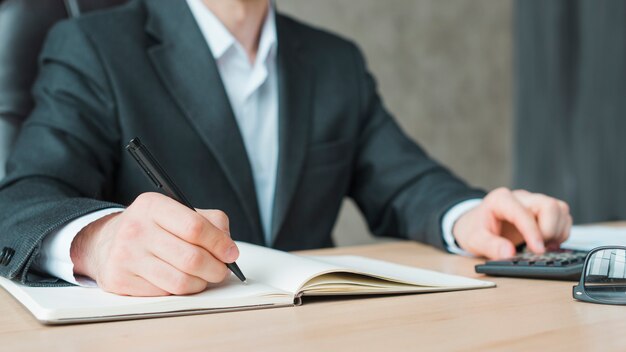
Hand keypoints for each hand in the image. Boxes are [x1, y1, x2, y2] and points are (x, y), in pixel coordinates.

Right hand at [70, 192, 238, 295]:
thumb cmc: (153, 227)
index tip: (231, 253)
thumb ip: (210, 222)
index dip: (219, 243)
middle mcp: (135, 229)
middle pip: (191, 258)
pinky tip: (179, 280)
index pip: (195, 227)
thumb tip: (229, 248)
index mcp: (153, 205)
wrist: (107, 241)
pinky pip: (164, 294)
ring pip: (180, 281)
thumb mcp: (178, 211)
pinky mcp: (119, 280)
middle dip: (216, 269)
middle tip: (222, 270)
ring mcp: (125, 256)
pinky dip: (180, 290)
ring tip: (203, 277)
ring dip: (200, 283)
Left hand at [452, 188, 571, 258]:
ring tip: (542, 247)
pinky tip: (547, 244)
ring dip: (557, 232)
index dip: (533, 232)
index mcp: (501, 200)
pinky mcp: (543, 212)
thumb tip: (509, 253)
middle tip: (538, 248)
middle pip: (549, 206)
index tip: (537, 250)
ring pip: (560, 210)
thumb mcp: (474, 239)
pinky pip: (563, 218)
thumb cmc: (475, 228)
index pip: (523, 212)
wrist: (475, 224)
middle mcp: (521, 198)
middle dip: (549, 230)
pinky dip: (560, 233)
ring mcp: (534, 203)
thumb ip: (490, 246)